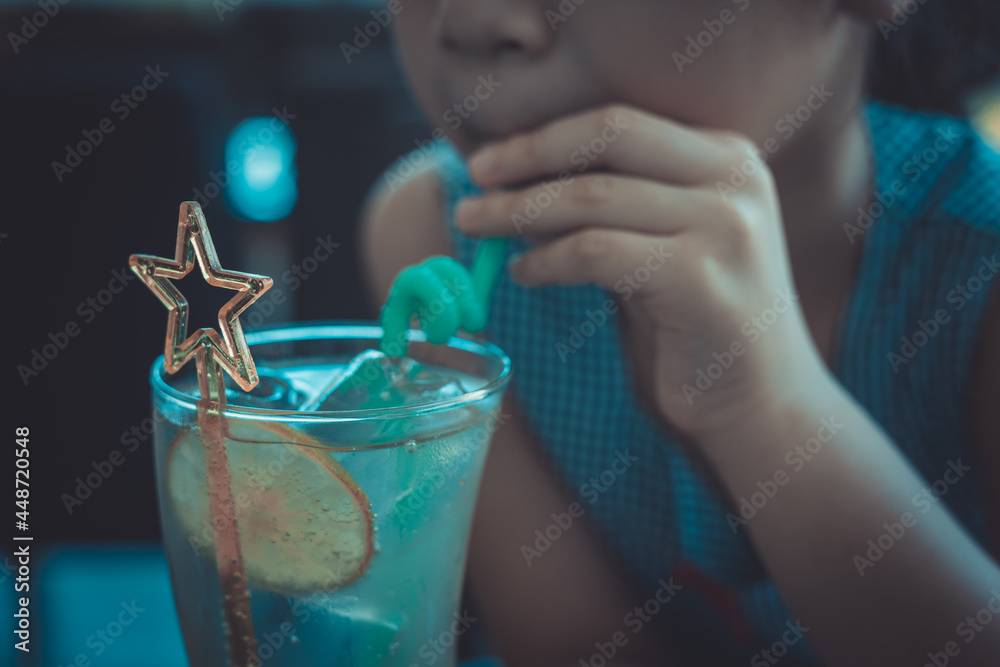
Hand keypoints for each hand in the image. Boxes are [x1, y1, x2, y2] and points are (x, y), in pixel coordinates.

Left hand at [455, 105, 829, 447]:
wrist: (762, 405)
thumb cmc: (696, 325)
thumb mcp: (660, 245)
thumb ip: (611, 208)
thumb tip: (519, 183)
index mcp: (728, 157)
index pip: (620, 123)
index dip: (546, 136)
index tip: (491, 159)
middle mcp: (735, 179)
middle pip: (609, 137)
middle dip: (528, 156)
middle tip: (473, 181)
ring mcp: (724, 226)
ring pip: (593, 197)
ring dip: (519, 212)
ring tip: (476, 228)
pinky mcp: (701, 279)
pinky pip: (596, 253)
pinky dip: (546, 261)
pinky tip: (523, 275)